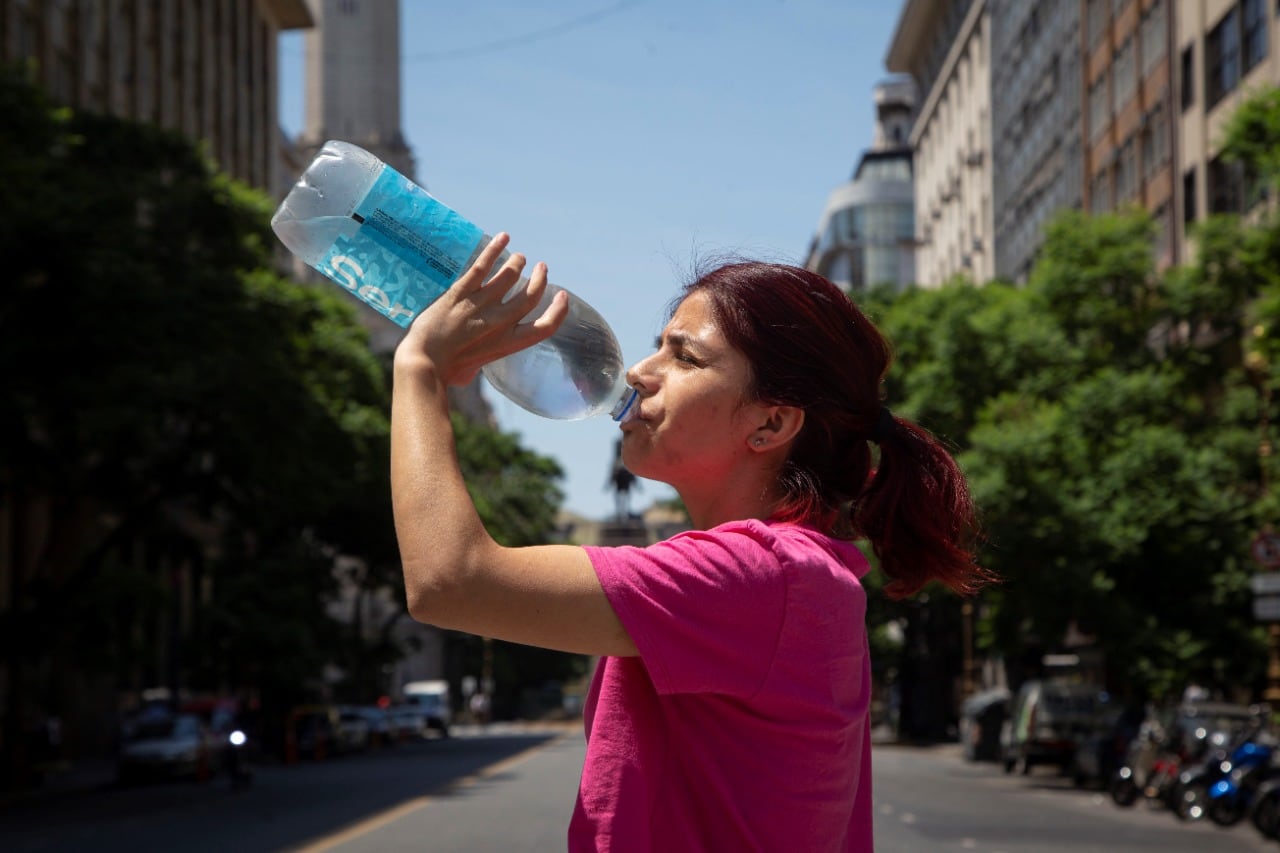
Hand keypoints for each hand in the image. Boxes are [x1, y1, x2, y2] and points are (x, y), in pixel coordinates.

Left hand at [395, 233, 568, 385]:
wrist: (423, 362)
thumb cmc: (446, 371)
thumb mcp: (475, 369)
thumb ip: (482, 355)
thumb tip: (476, 358)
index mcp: (508, 344)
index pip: (546, 327)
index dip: (559, 310)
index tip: (561, 296)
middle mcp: (500, 323)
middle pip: (530, 295)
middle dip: (539, 279)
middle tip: (541, 268)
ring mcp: (481, 305)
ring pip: (509, 276)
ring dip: (517, 264)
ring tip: (519, 257)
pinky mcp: (461, 293)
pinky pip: (482, 266)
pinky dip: (495, 249)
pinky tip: (503, 237)